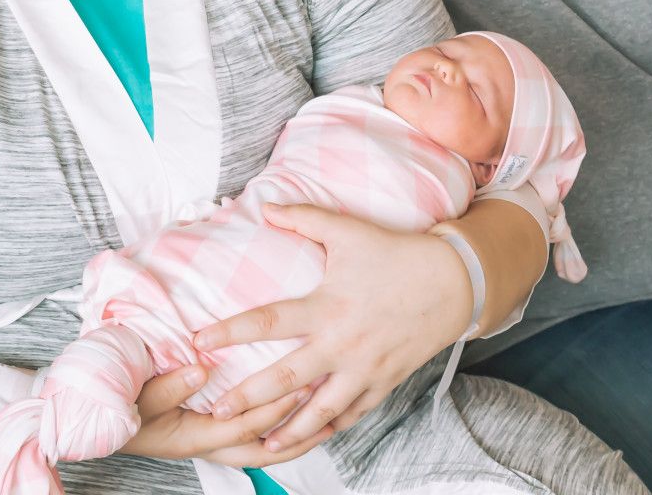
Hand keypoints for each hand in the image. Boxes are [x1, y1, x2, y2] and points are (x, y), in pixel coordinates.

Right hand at [119, 362, 325, 467]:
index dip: (274, 411)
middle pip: (261, 450)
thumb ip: (168, 386)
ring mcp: (211, 439)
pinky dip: (276, 429)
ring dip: (291, 436)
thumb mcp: (137, 395)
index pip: (244, 428)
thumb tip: (200, 371)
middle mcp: (207, 443)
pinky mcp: (212, 428)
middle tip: (332, 417)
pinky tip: (299, 414)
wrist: (100, 413)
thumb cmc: (118, 402)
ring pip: (259, 448)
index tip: (302, 387)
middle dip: (296, 437)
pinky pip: (250, 436)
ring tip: (328, 421)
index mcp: (192, 437)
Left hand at [192, 205, 473, 452]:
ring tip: (258, 444)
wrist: (453, 281)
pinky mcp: (382, 383)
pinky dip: (326, 430)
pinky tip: (306, 439)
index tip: (197, 341)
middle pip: (286, 379)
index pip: (270, 321)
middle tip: (216, 413)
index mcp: (329, 306)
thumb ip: (306, 219)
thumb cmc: (398, 253)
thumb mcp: (351, 231)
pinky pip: (350, 416)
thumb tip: (266, 207)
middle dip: (247, 398)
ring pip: (318, 412)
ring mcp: (363, 369)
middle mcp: (342, 343)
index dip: (231, 331)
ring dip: (286, 430)